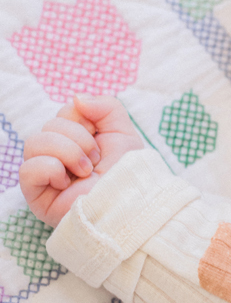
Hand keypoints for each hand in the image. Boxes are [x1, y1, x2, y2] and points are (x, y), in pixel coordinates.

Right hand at [19, 95, 143, 227]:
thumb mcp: (123, 131)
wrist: (132, 204)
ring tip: (85, 171)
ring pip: (34, 142)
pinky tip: (68, 183)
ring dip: (67, 152)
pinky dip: (50, 169)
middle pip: (50, 125)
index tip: (101, 139)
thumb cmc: (129, 172)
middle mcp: (58, 156)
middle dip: (79, 138)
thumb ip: (105, 106)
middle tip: (96, 160)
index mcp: (76, 141)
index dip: (84, 120)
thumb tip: (77, 98)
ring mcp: (45, 176)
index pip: (65, 112)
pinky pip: (28, 169)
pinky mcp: (37, 196)